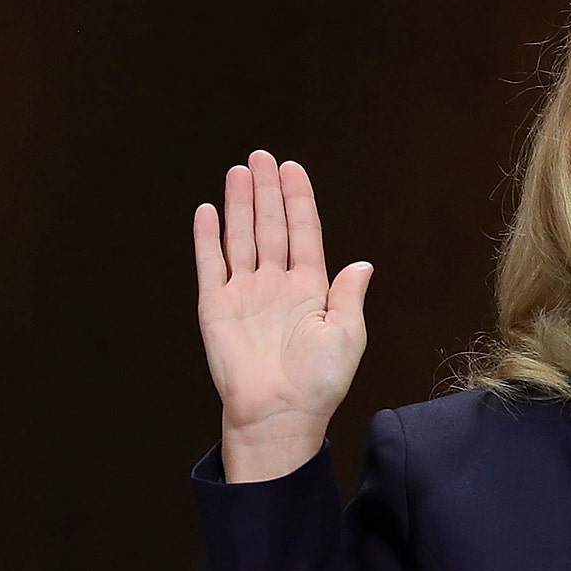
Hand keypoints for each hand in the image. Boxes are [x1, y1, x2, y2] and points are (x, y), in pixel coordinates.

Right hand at [193, 150, 372, 476]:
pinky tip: (207, 211)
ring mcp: (244, 294)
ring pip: (241, 238)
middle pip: (271, 226)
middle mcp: (276, 285)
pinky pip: (210, 265)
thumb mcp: (347, 334)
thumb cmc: (318, 381)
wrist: (279, 414)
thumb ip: (349, 295)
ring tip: (239, 172)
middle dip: (267, 191)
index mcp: (310, 288)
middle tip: (261, 156)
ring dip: (240, 205)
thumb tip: (363, 264)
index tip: (293, 168)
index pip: (303, 232)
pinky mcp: (215, 308)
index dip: (298, 200)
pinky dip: (207, 239)